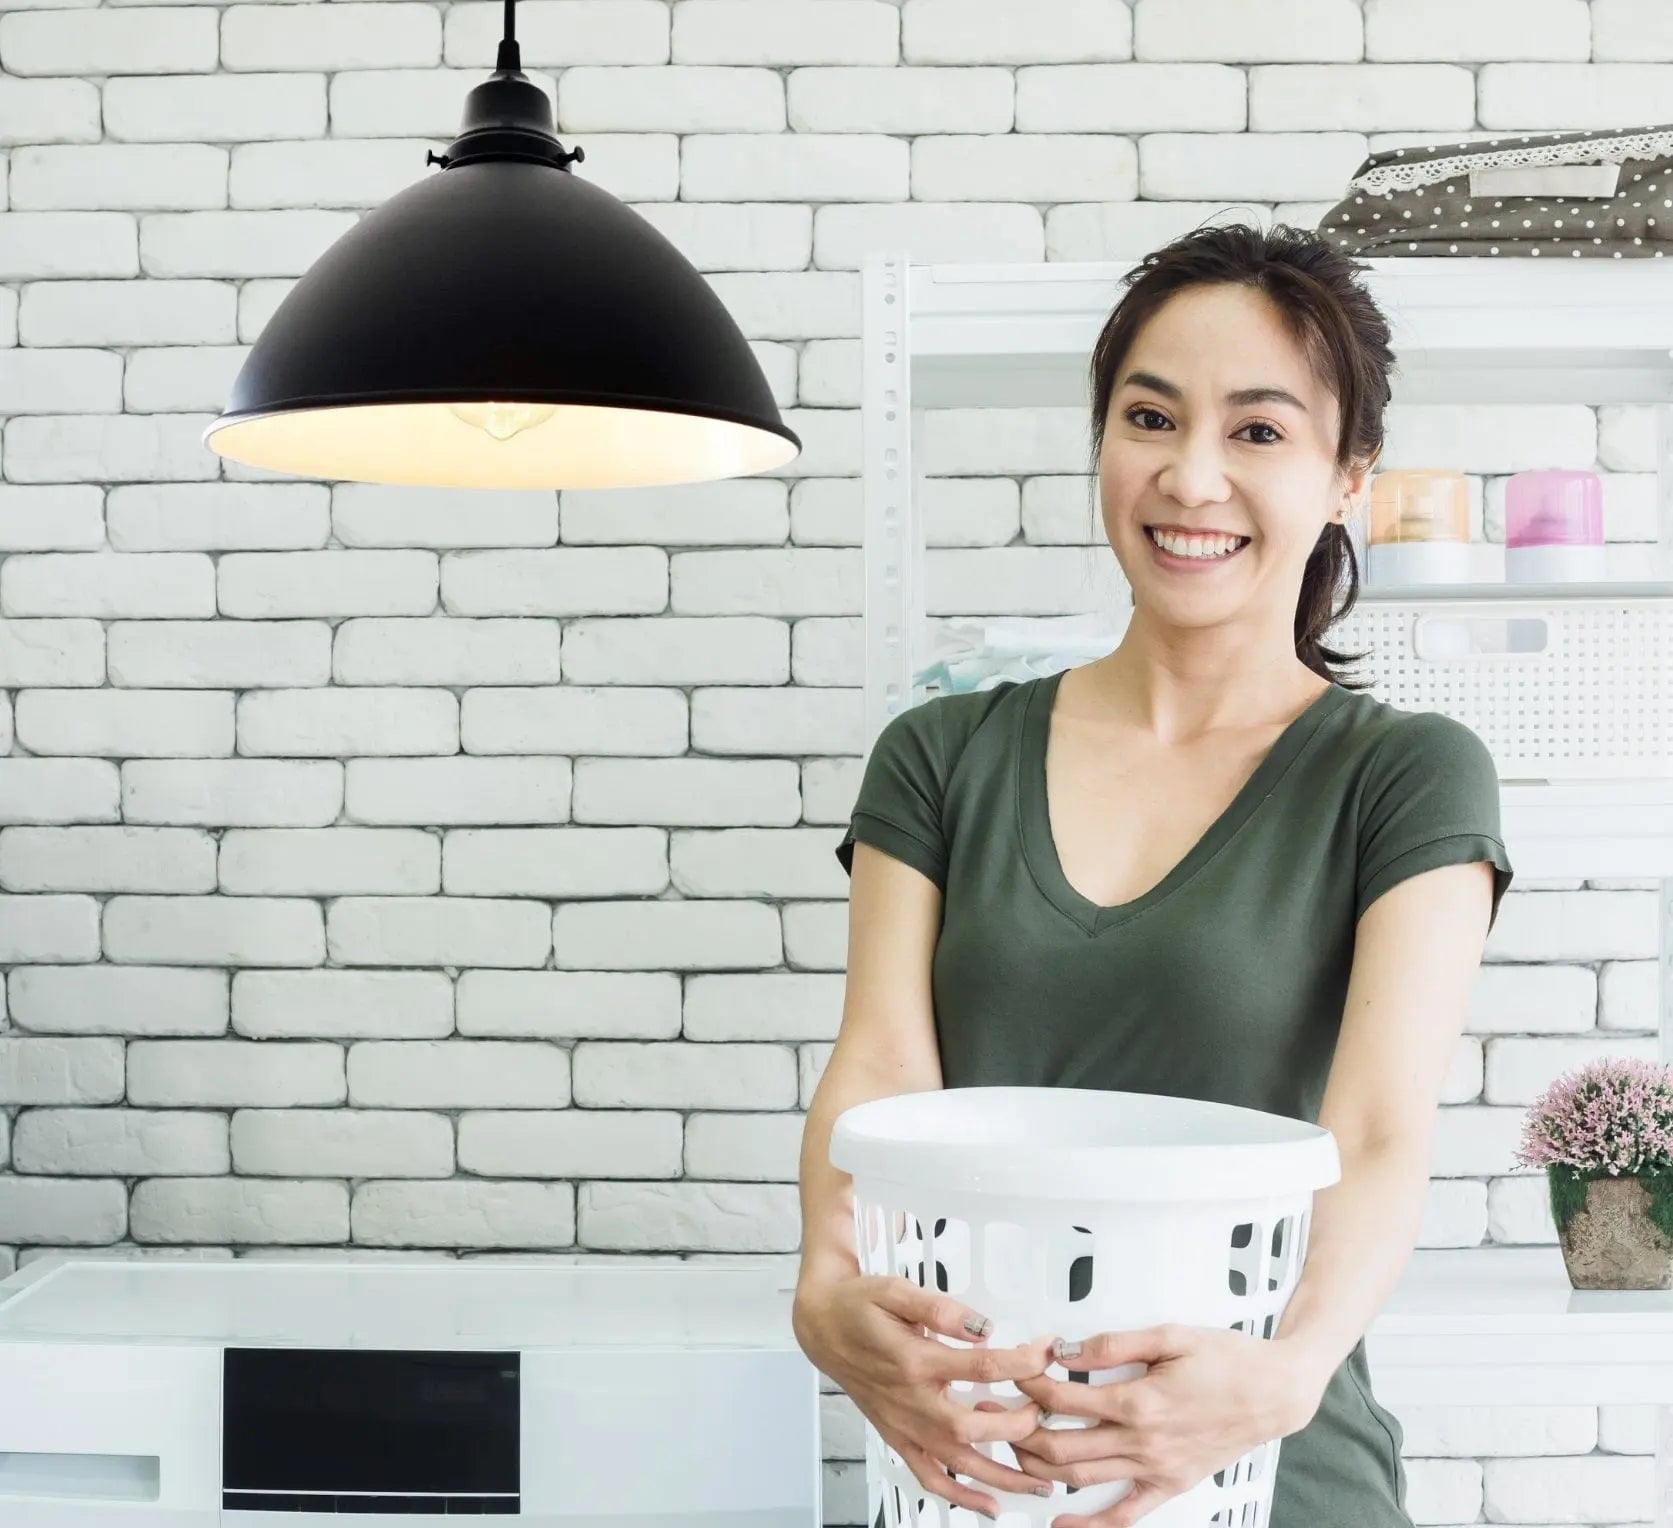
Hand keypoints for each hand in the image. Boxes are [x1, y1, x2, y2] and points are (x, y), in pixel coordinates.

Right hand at [792, 1275, 1059, 1519]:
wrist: (822, 1327)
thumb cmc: (859, 1306)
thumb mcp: (896, 1291)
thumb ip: (940, 1308)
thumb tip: (984, 1327)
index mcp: (914, 1360)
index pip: (982, 1367)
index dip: (1022, 1362)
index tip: (1047, 1353)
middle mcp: (910, 1401)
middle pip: (973, 1428)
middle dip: (1018, 1425)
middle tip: (1046, 1410)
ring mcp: (904, 1426)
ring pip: (957, 1463)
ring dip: (1002, 1476)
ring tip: (1042, 1481)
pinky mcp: (897, 1438)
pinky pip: (929, 1477)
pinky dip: (961, 1496)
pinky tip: (991, 1504)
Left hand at [999, 1324, 1322, 1526]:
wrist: (1275, 1392)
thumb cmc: (1227, 1359)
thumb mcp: (1170, 1335)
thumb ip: (1113, 1343)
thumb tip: (1066, 1348)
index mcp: (1138, 1400)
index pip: (1062, 1397)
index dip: (1029, 1382)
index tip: (1012, 1369)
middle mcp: (1142, 1442)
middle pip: (1060, 1445)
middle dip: (1018, 1429)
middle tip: (994, 1411)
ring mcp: (1155, 1469)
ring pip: (1080, 1478)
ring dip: (1038, 1466)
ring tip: (1009, 1447)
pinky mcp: (1169, 1485)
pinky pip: (1124, 1514)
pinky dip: (1089, 1525)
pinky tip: (1060, 1523)